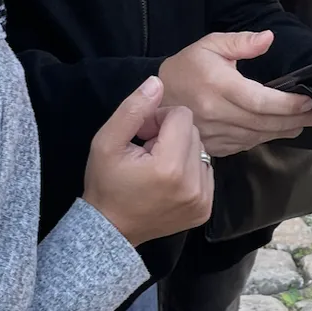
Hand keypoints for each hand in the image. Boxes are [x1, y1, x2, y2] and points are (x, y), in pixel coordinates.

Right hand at [83, 77, 214, 245]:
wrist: (111, 229)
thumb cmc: (105, 183)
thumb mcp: (106, 141)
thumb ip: (133, 109)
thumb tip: (158, 82)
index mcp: (170, 166)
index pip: (182, 116)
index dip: (159, 119)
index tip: (142, 135)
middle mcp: (193, 184)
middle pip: (194, 131)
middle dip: (171, 134)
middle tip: (147, 150)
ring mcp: (202, 199)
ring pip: (201, 150)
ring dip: (181, 151)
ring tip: (156, 166)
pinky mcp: (205, 209)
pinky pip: (205, 171)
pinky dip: (189, 169)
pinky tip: (168, 180)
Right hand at [159, 29, 311, 156]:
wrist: (155, 99)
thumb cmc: (186, 68)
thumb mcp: (210, 44)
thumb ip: (241, 41)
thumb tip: (268, 38)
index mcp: (218, 86)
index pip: (260, 100)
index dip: (287, 104)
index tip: (307, 101)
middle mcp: (216, 112)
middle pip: (264, 122)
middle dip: (295, 120)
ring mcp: (214, 133)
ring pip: (257, 137)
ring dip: (283, 131)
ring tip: (304, 124)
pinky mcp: (212, 145)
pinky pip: (245, 145)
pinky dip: (264, 139)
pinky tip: (278, 131)